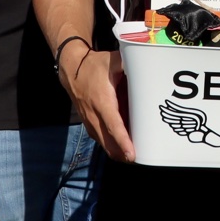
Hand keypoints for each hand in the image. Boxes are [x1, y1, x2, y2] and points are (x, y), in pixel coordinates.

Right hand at [68, 48, 133, 162]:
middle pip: (107, 141)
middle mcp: (94, 114)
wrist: (71, 69)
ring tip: (132, 157)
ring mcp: (89, 120)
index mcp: (102, 101)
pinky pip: (99, 138)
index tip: (131, 154)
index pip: (113, 125)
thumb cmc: (94, 65)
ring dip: (116, 151)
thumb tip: (148, 66)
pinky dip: (109, 145)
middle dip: (121, 153)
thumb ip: (130, 65)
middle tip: (138, 160)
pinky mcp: (88, 122)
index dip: (123, 141)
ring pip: (102, 142)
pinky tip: (120, 148)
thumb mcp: (113, 60)